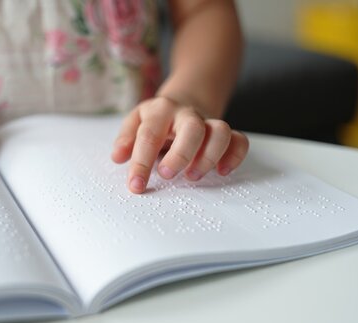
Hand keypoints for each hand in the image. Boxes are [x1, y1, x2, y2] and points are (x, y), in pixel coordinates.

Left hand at [111, 97, 248, 193]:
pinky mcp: (225, 133)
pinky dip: (234, 156)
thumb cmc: (156, 120)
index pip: (150, 135)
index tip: (136, 185)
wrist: (184, 101)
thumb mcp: (135, 122)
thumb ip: (126, 139)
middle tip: (167, 175)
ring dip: (209, 157)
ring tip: (193, 177)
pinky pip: (239, 140)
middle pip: (192, 128)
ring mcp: (208, 122)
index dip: (141, 162)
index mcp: (160, 111)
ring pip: (220, 132)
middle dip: (181, 155)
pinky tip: (222, 172)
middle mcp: (186, 114)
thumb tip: (118, 157)